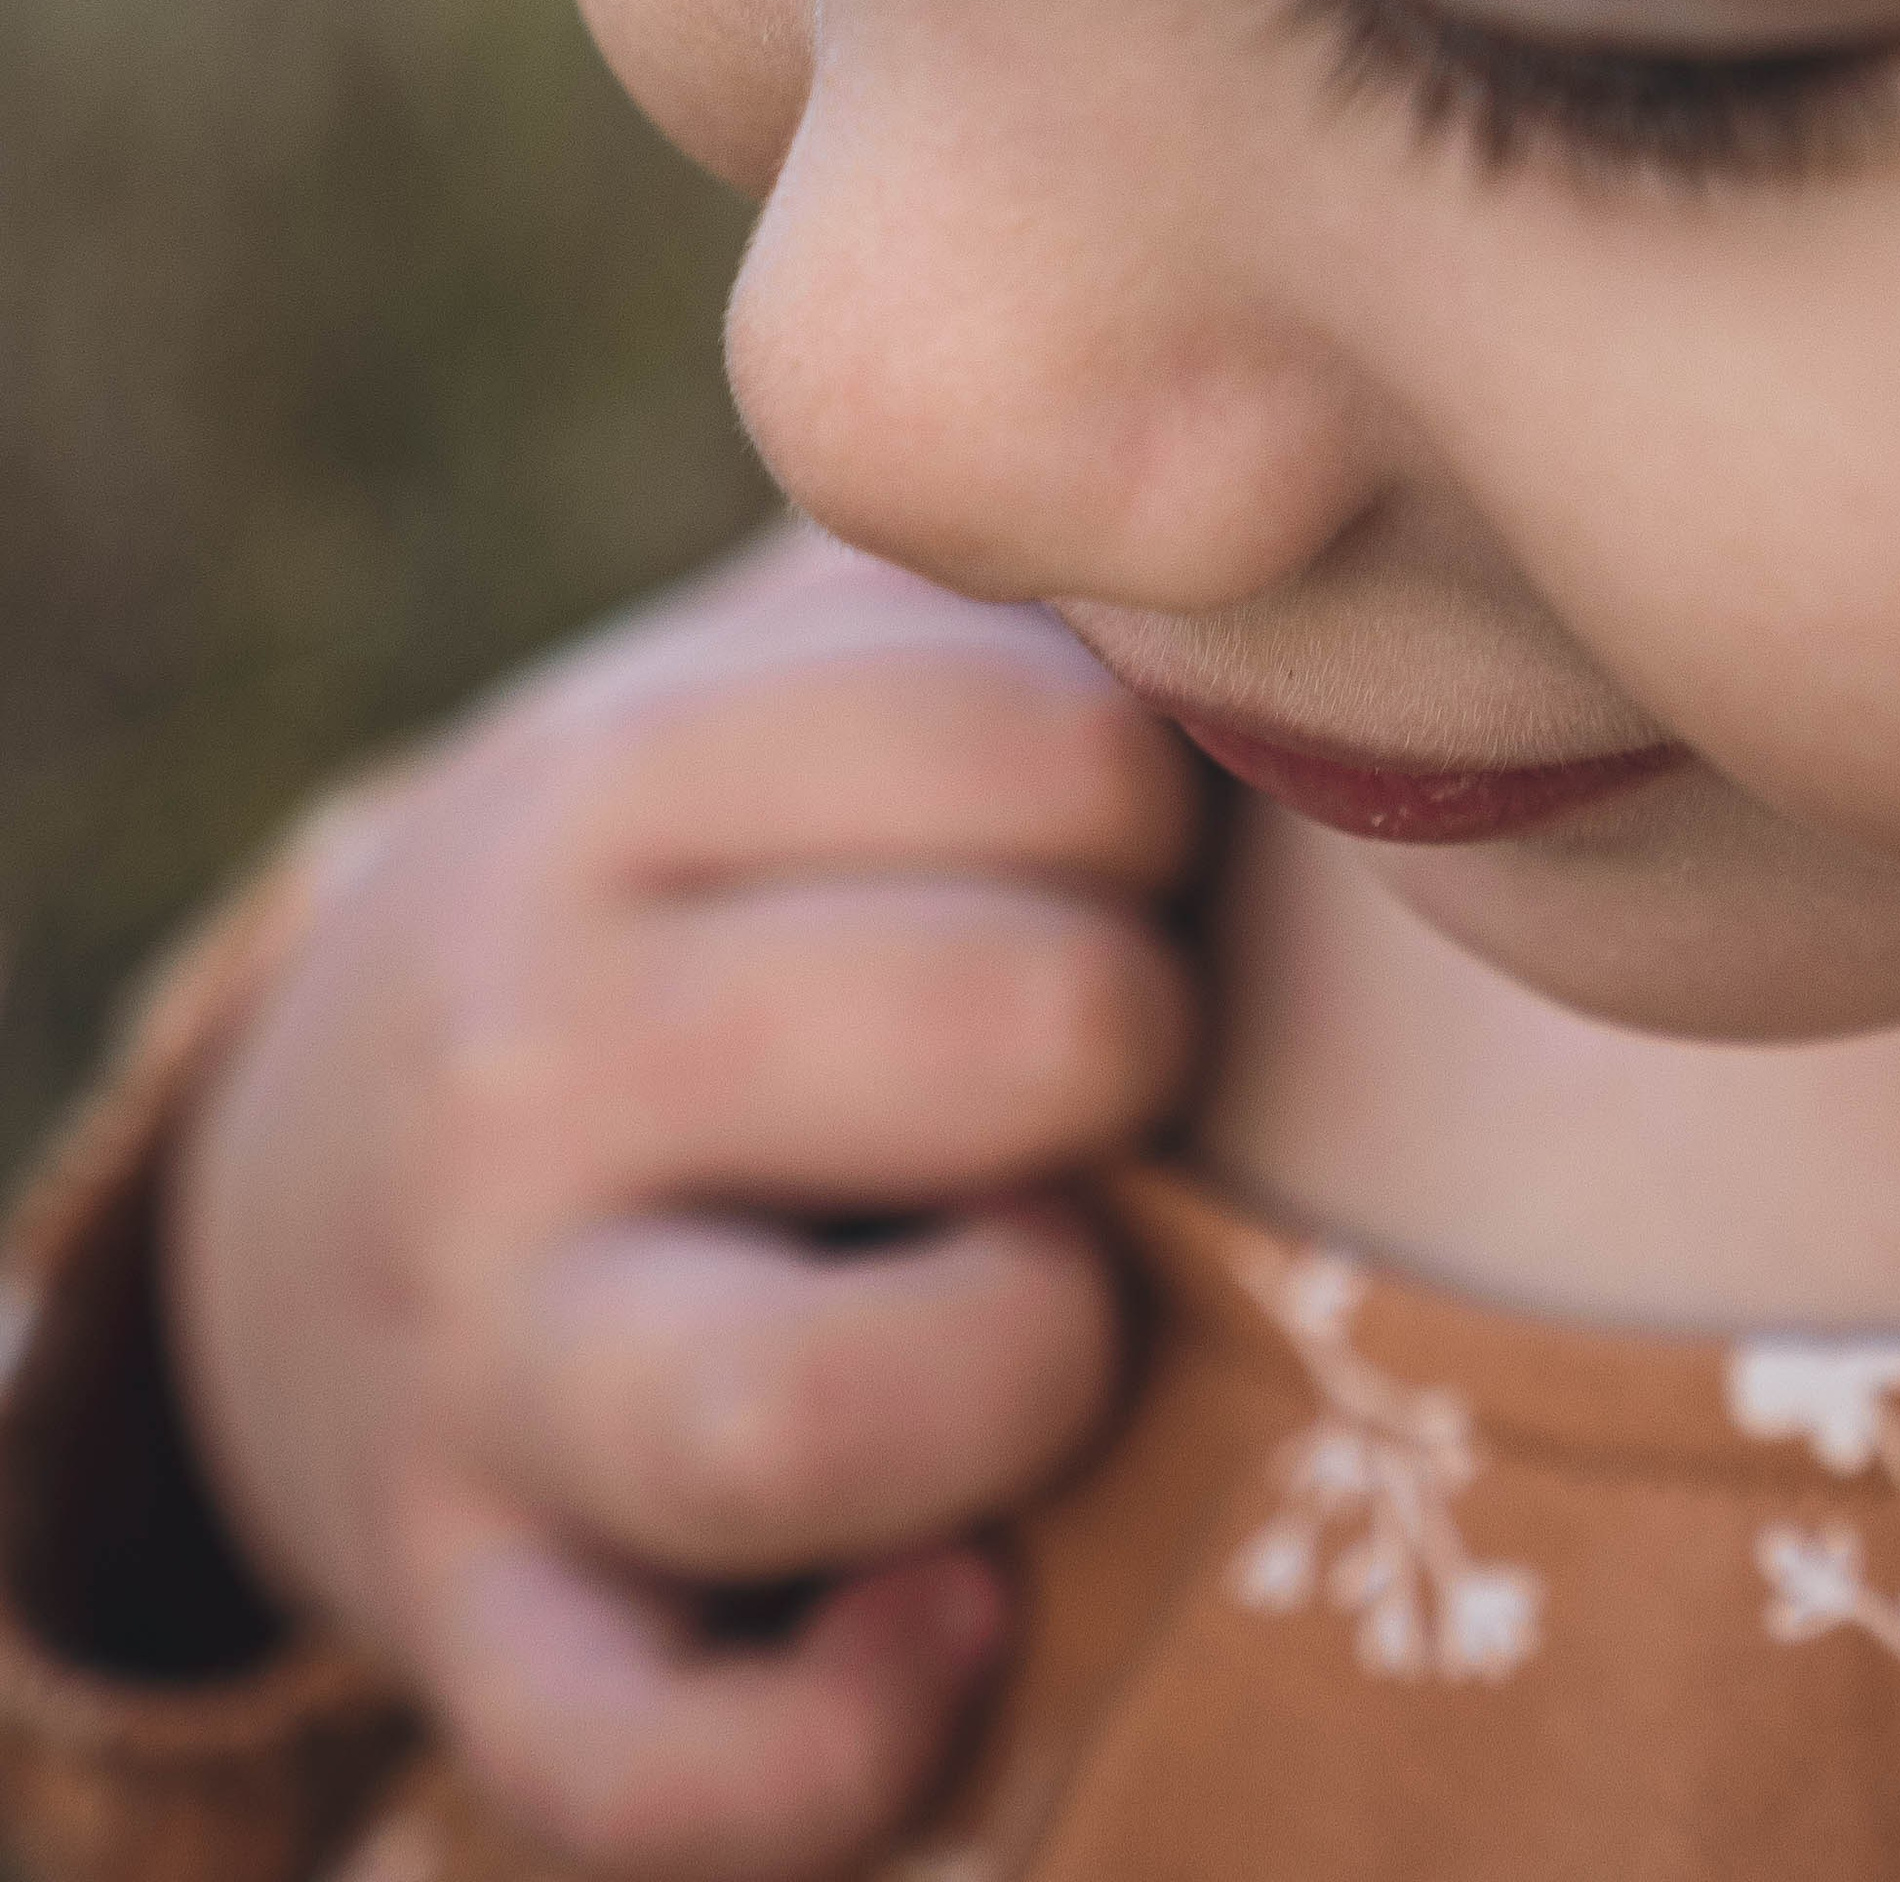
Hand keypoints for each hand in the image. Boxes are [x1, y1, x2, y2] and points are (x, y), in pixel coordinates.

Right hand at [166, 523, 1199, 1881]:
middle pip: (1003, 1030)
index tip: (1101, 833)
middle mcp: (524, 1060)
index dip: (1153, 799)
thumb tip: (1275, 430)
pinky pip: (650, 1757)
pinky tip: (966, 1623)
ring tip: (1049, 1288)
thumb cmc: (704, 892)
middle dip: (1123, 1039)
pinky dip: (833, 1741)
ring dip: (1015, 1349)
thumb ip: (981, 567)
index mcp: (615, 783)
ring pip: (793, 1401)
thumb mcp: (768, 682)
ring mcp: (488, 1359)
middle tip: (1085, 1047)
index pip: (1040, 747)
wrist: (345, 1174)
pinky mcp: (485, 1617)